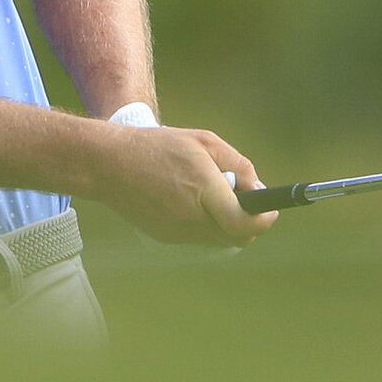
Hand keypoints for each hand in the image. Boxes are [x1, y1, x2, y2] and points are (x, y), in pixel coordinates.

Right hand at [91, 124, 278, 246]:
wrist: (109, 165)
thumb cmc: (158, 146)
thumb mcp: (204, 141)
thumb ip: (238, 164)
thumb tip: (257, 189)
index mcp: (203, 189)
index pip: (245, 223)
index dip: (264, 219)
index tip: (271, 210)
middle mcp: (192, 216)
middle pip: (237, 237)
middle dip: (249, 222)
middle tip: (245, 200)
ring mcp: (178, 232)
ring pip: (219, 240)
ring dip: (226, 224)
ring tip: (214, 197)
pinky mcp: (166, 238)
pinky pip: (199, 238)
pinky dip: (206, 225)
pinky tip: (193, 202)